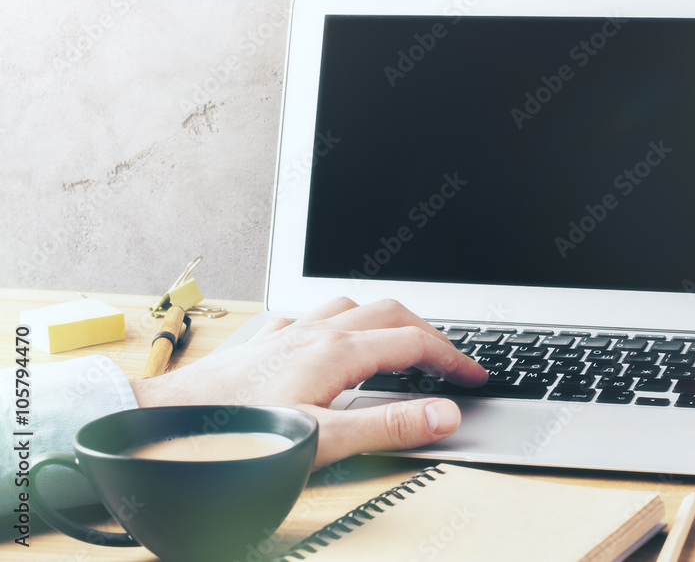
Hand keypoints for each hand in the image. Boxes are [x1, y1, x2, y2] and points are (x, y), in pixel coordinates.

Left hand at [131, 298, 486, 467]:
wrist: (165, 422)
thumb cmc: (236, 433)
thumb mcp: (322, 439)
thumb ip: (387, 426)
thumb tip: (444, 415)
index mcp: (337, 351)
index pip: (414, 344)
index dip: (453, 358)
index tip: (475, 376)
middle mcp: (316, 332)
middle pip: (391, 313)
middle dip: (428, 333)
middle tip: (451, 359)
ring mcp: (289, 332)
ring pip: (352, 307)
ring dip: (386, 320)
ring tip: (401, 341)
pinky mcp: (264, 341)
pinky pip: (313, 316)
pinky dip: (341, 322)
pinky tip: (330, 338)